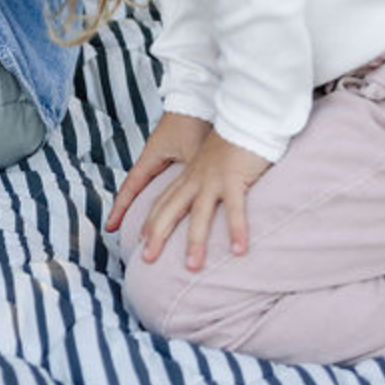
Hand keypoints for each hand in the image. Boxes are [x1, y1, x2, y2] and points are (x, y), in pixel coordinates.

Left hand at [107, 112, 272, 268]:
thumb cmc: (233, 142)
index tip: (140, 242)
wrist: (244, 116)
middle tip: (147, 261)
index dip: (150, 222)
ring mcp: (213, 179)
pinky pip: (235, 208)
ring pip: (199, 214)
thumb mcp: (212, 164)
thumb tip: (206, 198)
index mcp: (188, 176)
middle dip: (157, 236)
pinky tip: (237, 250)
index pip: (162, 201)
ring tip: (193, 268)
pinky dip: (236, 229)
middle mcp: (195, 179)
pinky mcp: (234, 178)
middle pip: (170, 210)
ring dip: (196, 242)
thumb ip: (207, 182)